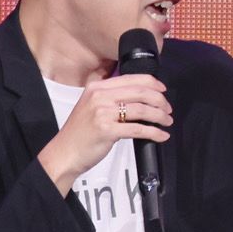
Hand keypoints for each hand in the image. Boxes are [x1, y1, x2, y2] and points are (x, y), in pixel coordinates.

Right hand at [39, 72, 172, 190]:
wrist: (64, 152)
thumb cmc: (80, 133)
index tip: (163, 91)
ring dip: (159, 116)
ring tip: (167, 122)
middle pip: (140, 92)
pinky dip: (154, 133)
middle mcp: (100, 96)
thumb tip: (139, 97)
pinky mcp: (107, 131)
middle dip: (160, 101)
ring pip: (142, 110)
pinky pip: (138, 130)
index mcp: (97, 87)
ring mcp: (103, 113)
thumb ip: (110, 98)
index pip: (132, 79)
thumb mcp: (91, 107)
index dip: (153, 84)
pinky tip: (161, 136)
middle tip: (168, 110)